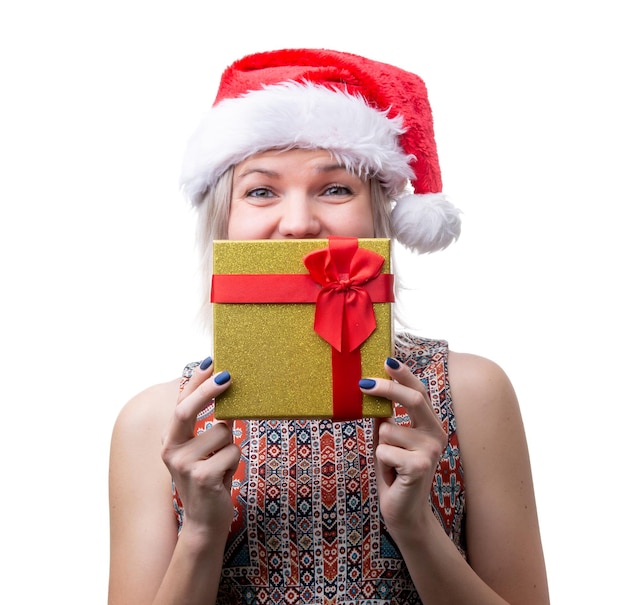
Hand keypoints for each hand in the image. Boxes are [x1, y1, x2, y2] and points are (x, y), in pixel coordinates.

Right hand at [161, 359, 240, 542]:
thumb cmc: (208, 478)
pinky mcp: (202, 476)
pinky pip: (233, 451)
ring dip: (232, 445)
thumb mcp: (201, 450)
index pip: (180, 402)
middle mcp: (170, 450)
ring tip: (222, 464)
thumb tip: (220, 388)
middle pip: (187, 410)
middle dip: (208, 389)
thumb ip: (203, 425)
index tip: (209, 361)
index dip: (194, 381)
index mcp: (170, 439)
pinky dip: (236, 461)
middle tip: (228, 375)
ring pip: (224, 432)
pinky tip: (225, 478)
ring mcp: (183, 464)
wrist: (205, 522)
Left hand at [361, 358, 446, 541]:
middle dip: (387, 388)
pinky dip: (381, 460)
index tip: (388, 359)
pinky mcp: (420, 466)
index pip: (420, 392)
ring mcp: (431, 451)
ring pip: (388, 428)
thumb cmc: (394, 471)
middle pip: (414, 399)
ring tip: (389, 462)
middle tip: (362, 383)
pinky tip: (393, 474)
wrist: (403, 512)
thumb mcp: (389, 438)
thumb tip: (369, 386)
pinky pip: (384, 449)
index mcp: (431, 425)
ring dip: (380, 444)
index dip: (405, 375)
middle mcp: (436, 434)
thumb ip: (386, 416)